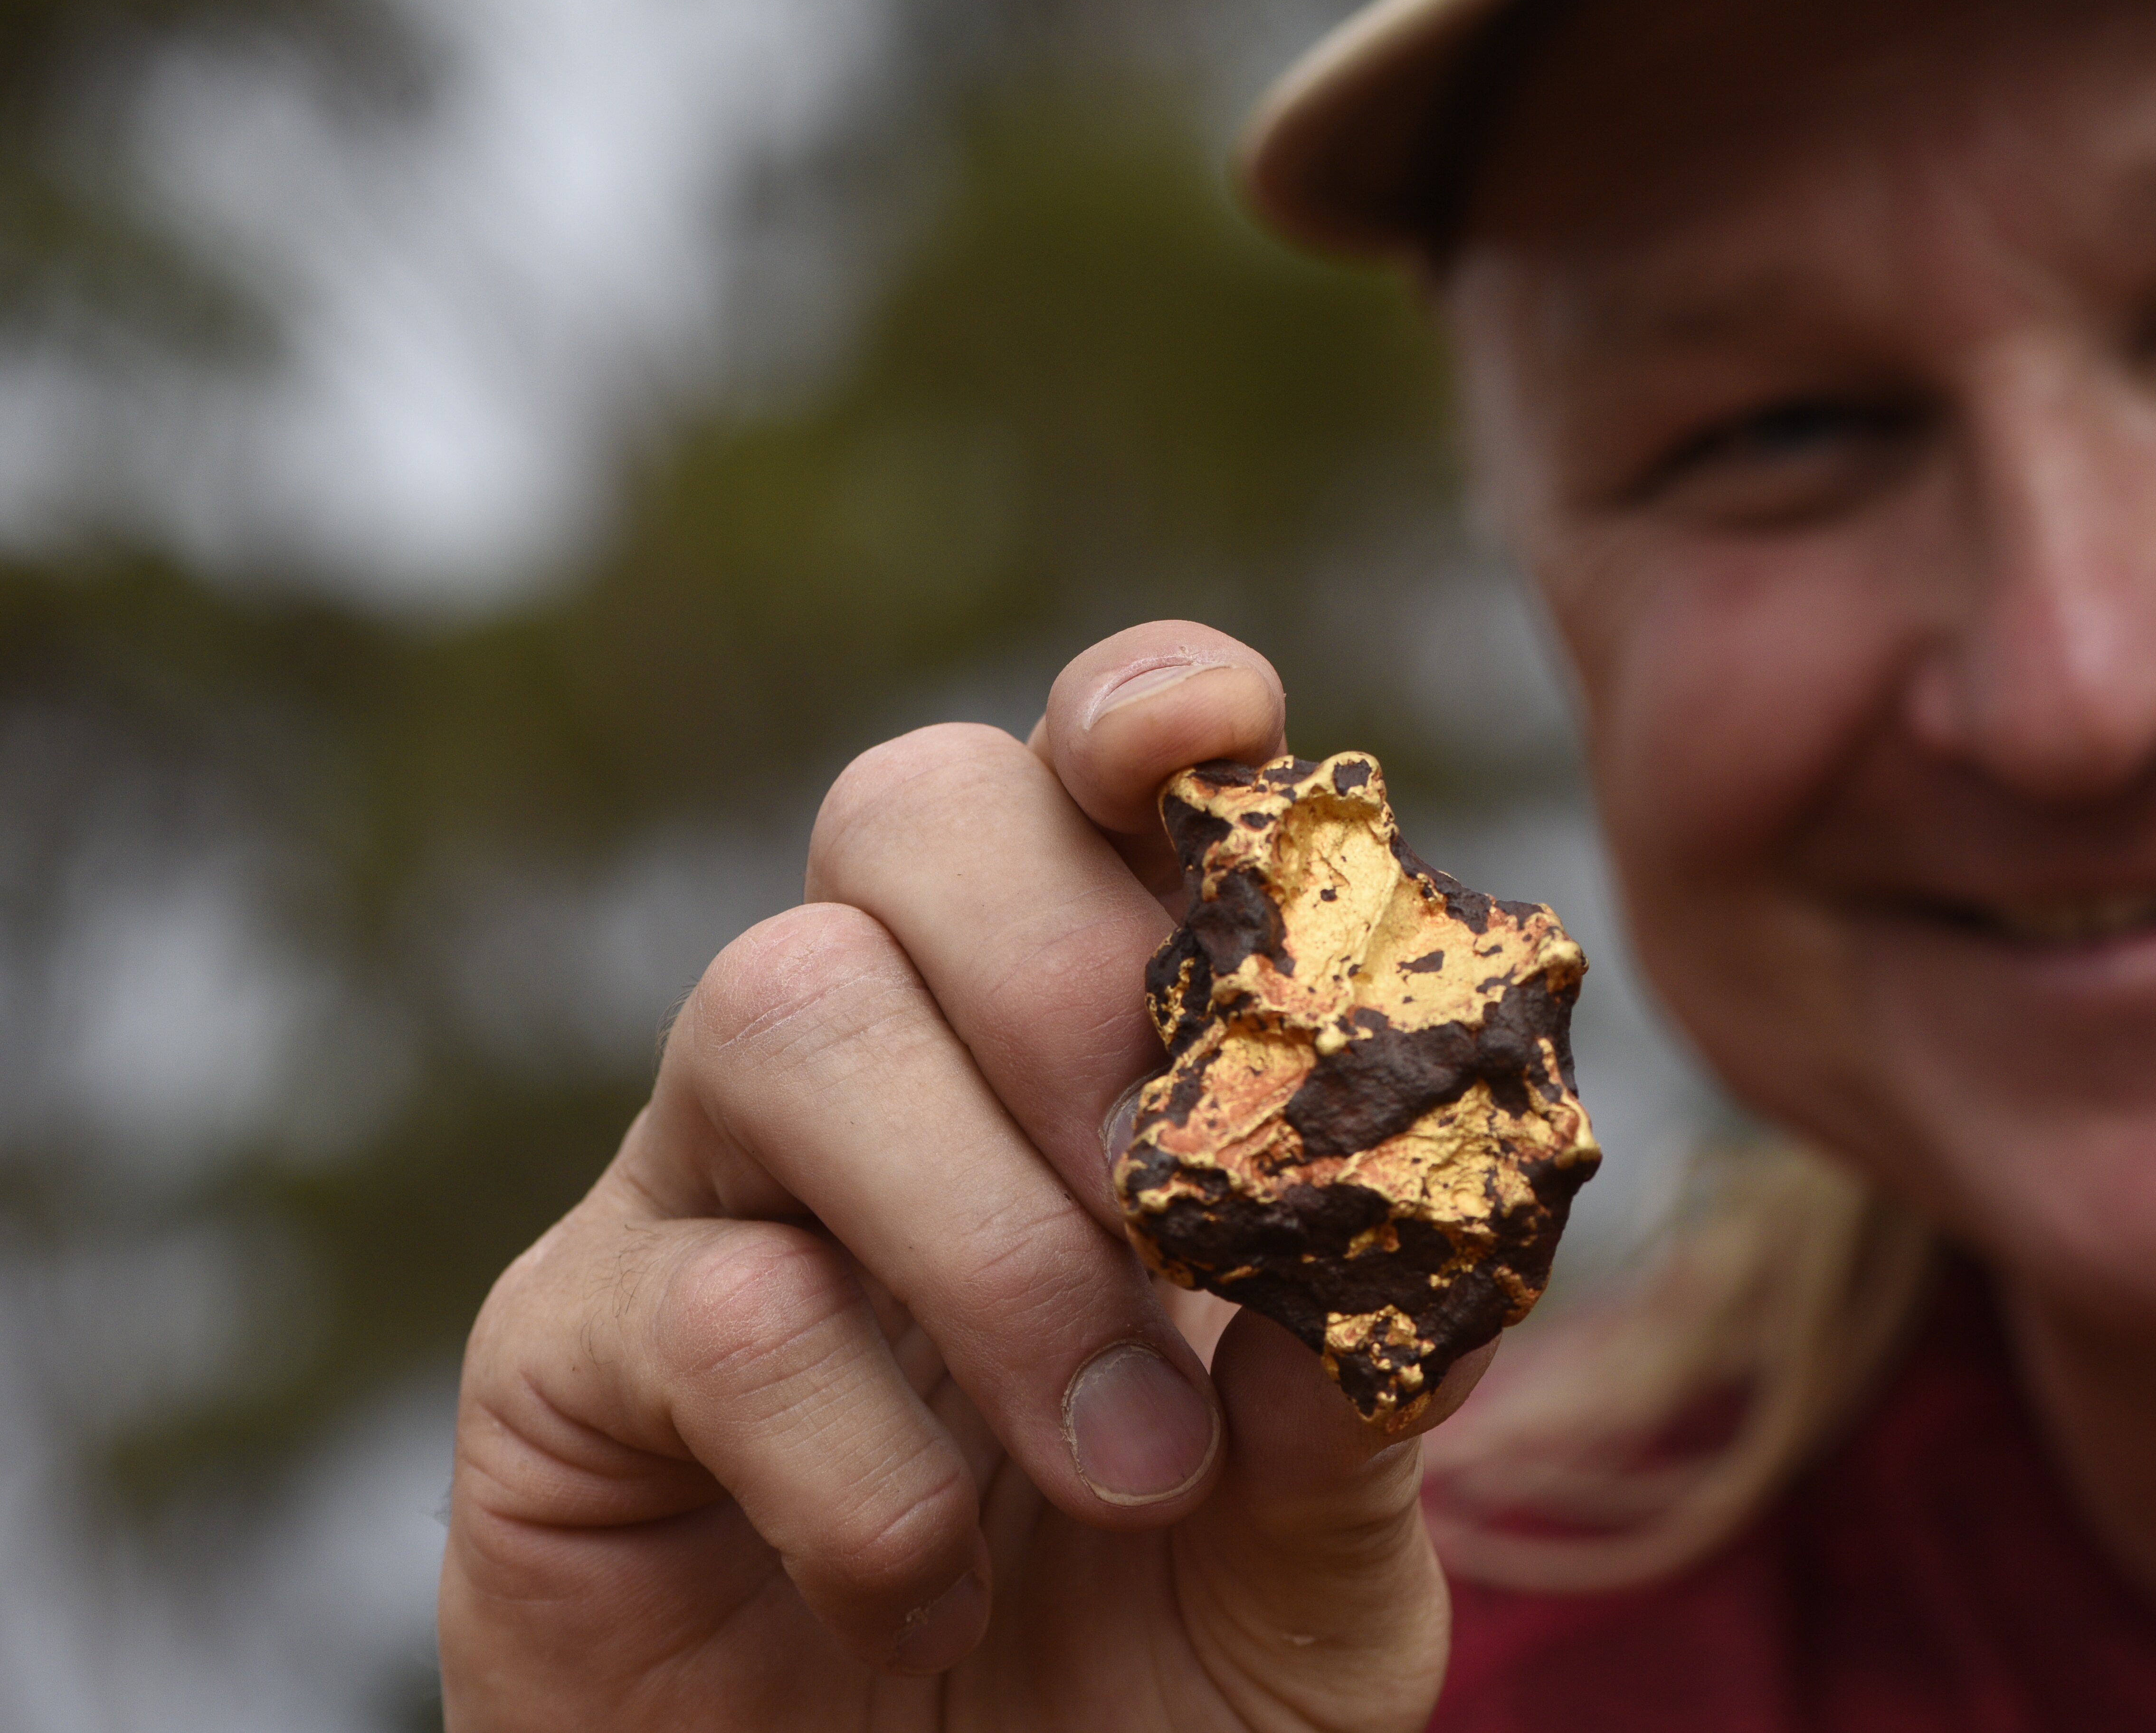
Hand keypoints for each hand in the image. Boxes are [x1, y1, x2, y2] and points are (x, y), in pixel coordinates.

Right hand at [440, 623, 1484, 1729]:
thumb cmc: (1148, 1694)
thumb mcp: (1321, 1566)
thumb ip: (1365, 1411)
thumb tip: (1392, 1242)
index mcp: (1082, 1058)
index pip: (1082, 781)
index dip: (1140, 713)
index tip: (1211, 740)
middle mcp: (889, 1069)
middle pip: (909, 812)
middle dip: (1066, 969)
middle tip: (1183, 1196)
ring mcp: (708, 1193)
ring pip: (787, 1008)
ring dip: (988, 1235)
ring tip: (1120, 1464)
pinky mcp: (570, 1357)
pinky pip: (704, 1305)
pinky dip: (864, 1463)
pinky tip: (928, 1594)